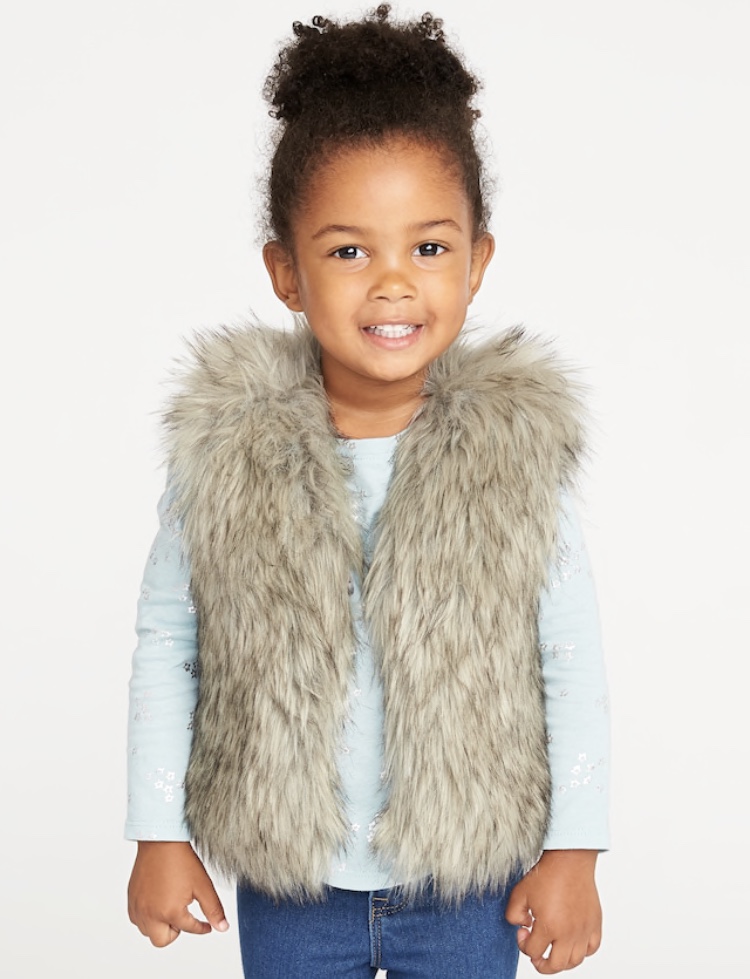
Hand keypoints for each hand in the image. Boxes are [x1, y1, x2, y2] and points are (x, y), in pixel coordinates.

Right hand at [128, 841, 228, 946]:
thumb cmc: (181, 860)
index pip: (189, 929)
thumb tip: (222, 927)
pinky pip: (137, 919)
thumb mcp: (203, 886)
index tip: (206, 925)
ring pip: (147, 931)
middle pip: (162, 941)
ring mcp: (138, 907)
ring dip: (159, 925)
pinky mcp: (131, 900)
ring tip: (170, 907)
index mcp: (170, 912)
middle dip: (175, 932)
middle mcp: (150, 913)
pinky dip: (146, 916)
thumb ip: (213, 910)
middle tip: (183, 916)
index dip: (201, 927)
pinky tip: (157, 903)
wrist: (161, 840)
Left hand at [505, 849, 600, 973]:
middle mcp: (569, 932)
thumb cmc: (547, 874)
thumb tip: (522, 928)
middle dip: (542, 965)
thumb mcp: (519, 894)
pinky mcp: (595, 923)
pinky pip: (592, 948)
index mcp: (549, 926)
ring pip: (575, 961)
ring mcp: (584, 930)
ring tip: (553, 951)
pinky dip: (582, 951)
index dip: (523, 944)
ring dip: (562, 961)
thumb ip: (513, 915)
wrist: (569, 860)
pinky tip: (572, 942)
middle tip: (536, 956)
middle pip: (556, 965)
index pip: (533, 951)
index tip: (523, 932)